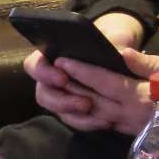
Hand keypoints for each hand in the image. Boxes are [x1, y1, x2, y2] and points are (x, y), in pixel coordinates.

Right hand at [24, 11, 146, 128]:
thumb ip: (116, 41)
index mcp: (52, 55)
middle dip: (62, 102)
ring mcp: (62, 95)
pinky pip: (75, 121)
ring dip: (76, 115)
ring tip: (100, 117)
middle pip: (43, 94)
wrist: (124, 56)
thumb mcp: (117, 34)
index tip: (63, 78)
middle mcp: (52, 77)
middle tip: (86, 104)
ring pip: (58, 111)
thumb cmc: (114, 40)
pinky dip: (88, 123)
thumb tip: (124, 53)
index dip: (44, 73)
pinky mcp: (75, 110)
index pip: (34, 65)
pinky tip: (107, 123)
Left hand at [46, 50, 158, 136]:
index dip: (83, 70)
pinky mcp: (145, 135)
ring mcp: (138, 129)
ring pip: (101, 115)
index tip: (63, 59)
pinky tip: (92, 106)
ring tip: (66, 89)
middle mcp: (134, 116)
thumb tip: (120, 54)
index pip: (104, 82)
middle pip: (96, 100)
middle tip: (54, 72)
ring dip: (82, 103)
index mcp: (143, 97)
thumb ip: (148, 64)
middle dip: (74, 86)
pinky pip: (114, 124)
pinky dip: (98, 114)